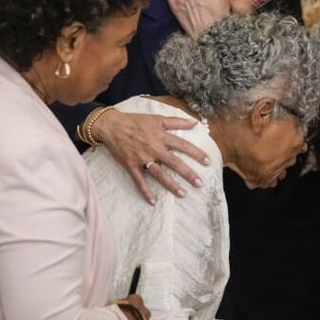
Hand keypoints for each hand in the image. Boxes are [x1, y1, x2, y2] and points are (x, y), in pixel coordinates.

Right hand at [92, 109, 208, 204]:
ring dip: (171, 185)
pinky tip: (153, 201)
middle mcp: (154, 148)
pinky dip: (145, 191)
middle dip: (188, 173)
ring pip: (159, 174)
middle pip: (174, 162)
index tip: (208, 162)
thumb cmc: (136, 121)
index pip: (183, 145)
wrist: (111, 125)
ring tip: (183, 194)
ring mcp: (142, 158)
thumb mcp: (157, 118)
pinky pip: (139, 180)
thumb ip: (176, 121)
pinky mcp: (131, 165)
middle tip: (200, 183)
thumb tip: (195, 122)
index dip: (196, 153)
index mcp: (161, 136)